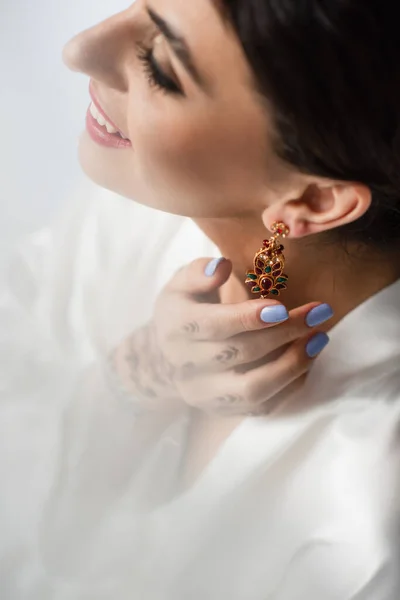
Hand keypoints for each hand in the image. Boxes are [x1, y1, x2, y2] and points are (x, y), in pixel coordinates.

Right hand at [111, 257, 332, 415]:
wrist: (168, 356)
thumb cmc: (186, 309)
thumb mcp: (182, 283)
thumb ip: (198, 272)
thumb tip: (221, 267)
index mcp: (176, 328)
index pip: (212, 326)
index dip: (247, 318)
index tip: (281, 308)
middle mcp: (187, 367)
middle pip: (240, 354)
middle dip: (284, 333)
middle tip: (319, 312)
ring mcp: (205, 394)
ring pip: (253, 390)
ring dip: (292, 365)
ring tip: (319, 338)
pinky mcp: (224, 410)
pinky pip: (263, 407)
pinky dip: (291, 385)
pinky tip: (308, 359)